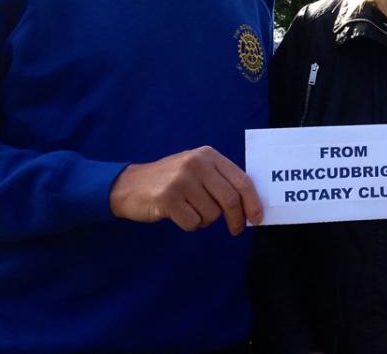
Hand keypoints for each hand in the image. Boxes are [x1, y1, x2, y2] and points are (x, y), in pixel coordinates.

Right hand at [109, 146, 262, 234]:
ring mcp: (181, 180)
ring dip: (204, 220)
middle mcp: (196, 164)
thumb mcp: (196, 169)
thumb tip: (249, 205)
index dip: (253, 201)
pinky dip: (189, 225)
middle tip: (235, 230)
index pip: (241, 180)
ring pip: (211, 214)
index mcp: (208, 155)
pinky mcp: (168, 198)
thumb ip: (220, 180)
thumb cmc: (170, 180)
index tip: (257, 217)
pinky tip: (177, 214)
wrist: (128, 185)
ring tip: (189, 209)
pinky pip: (193, 223)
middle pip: (230, 200)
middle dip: (236, 219)